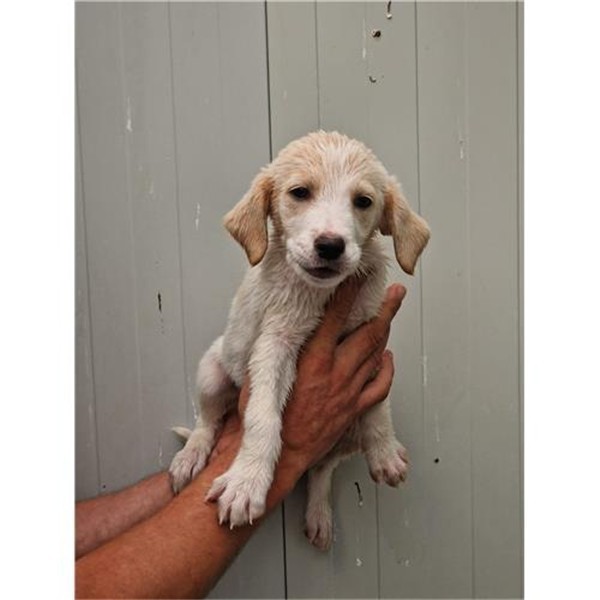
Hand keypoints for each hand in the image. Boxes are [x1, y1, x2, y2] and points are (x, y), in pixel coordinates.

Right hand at [211, 278, 406, 484]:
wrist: (282, 456)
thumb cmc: (269, 419)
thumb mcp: (264, 377)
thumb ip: (278, 351)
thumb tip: (283, 329)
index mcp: (312, 361)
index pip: (335, 318)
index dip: (349, 295)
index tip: (358, 279)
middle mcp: (336, 373)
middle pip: (368, 334)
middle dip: (385, 310)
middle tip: (396, 292)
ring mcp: (349, 392)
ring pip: (376, 356)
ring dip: (386, 332)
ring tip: (392, 314)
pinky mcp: (354, 410)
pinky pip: (380, 387)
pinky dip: (386, 369)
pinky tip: (387, 358)